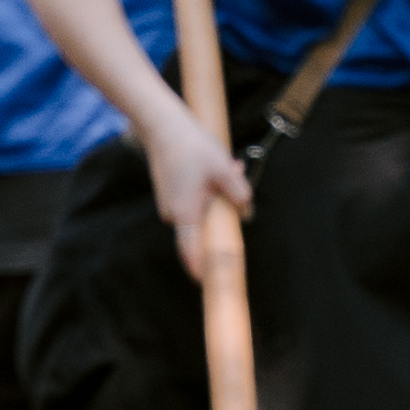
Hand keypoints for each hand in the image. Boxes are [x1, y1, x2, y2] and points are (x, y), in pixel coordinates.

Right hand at [149, 113, 255, 285]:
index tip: (206, 284)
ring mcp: (169, 204)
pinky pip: (192, 201)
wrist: (161, 125)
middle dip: (223, 214)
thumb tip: (247, 213)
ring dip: (216, 197)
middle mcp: (173, 214)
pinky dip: (206, 190)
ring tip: (229, 166)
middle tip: (236, 176)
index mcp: (185, 214)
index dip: (200, 269)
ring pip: (199, 212)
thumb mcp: (224, 169)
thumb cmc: (192, 146)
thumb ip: (239, 194)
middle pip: (203, 228)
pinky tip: (215, 166)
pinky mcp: (170, 193)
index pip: (192, 251)